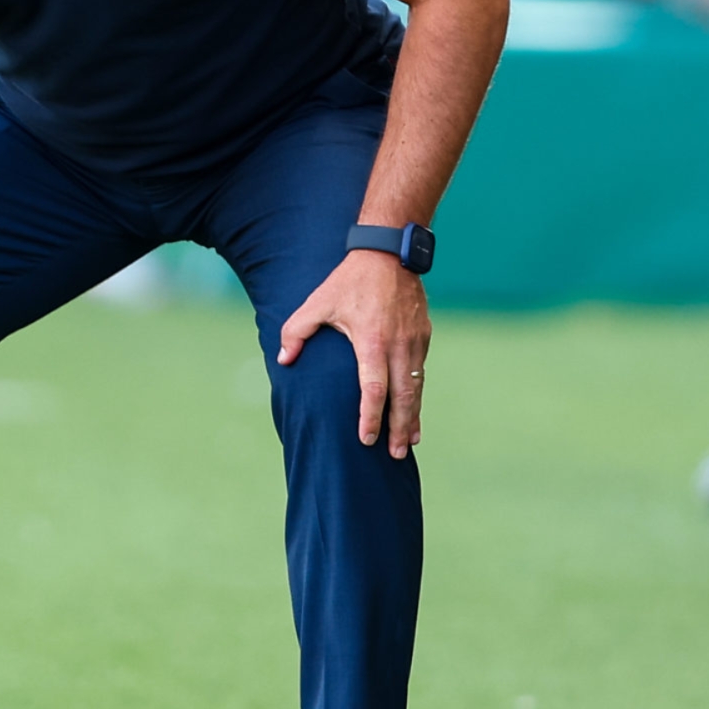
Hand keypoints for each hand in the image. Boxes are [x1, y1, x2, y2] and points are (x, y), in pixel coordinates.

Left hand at [278, 250, 431, 458]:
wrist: (388, 254)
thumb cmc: (348, 281)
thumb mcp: (317, 302)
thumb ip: (296, 332)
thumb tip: (285, 360)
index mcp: (371, 341)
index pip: (373, 388)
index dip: (371, 417)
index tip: (366, 439)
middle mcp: (398, 345)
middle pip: (402, 397)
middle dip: (400, 428)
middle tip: (396, 454)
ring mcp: (414, 341)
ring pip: (416, 387)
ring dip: (413, 416)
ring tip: (409, 442)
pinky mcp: (423, 336)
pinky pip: (421, 372)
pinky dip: (418, 395)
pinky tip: (414, 410)